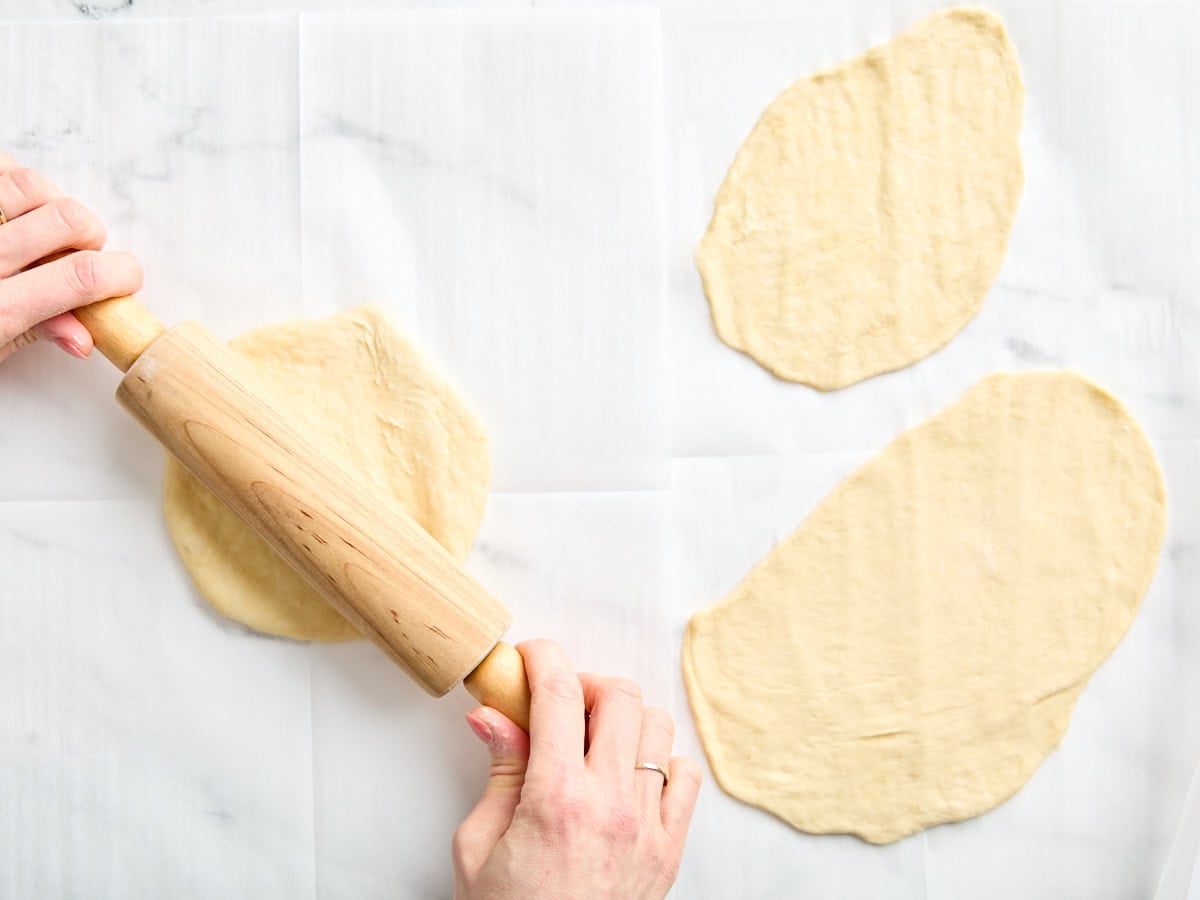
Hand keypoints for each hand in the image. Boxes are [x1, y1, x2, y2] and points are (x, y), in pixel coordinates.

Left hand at [0, 153, 141, 361]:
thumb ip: (33, 333)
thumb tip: (84, 334)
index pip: (82, 278)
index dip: (121, 273)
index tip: (126, 278)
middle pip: (67, 221)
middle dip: (91, 235)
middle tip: (82, 253)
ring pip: (31, 184)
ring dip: (51, 203)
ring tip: (43, 225)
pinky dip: (11, 177)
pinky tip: (10, 203)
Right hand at [453, 640, 701, 899]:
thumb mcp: (477, 847)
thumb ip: (498, 771)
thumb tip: (492, 715)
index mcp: (556, 798)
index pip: (559, 693)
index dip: (542, 658)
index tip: (529, 656)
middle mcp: (611, 804)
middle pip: (620, 694)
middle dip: (585, 680)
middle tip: (560, 700)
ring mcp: (649, 826)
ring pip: (658, 727)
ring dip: (624, 717)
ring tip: (594, 737)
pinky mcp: (670, 849)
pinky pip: (686, 776)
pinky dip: (661, 761)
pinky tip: (629, 774)